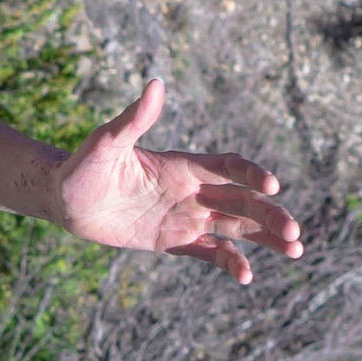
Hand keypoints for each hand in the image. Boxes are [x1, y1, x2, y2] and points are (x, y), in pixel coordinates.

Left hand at [55, 77, 302, 281]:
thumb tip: (155, 85)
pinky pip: (208, 252)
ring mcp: (185, 217)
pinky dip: (229, 262)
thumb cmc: (83, 167)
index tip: (272, 186)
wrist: (65, 200)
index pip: (228, 168)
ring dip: (266, 238)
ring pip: (236, 227)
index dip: (251, 175)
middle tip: (295, 234)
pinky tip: (247, 276)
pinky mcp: (173, 241)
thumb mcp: (106, 143)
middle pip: (243, 201)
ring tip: (297, 251)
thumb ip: (133, 120)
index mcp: (182, 166)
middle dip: (270, 215)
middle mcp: (191, 190)